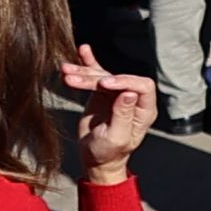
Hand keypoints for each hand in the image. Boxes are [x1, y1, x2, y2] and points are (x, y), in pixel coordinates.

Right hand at [57, 50, 157, 177]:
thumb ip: (123, 115)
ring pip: (103, 76)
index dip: (124, 81)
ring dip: (84, 71)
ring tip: (66, 70)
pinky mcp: (102, 93)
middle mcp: (133, 99)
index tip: (104, 84)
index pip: (142, 86)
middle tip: (74, 78)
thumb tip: (129, 93)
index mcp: (144, 110)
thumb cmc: (109, 153)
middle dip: (95, 76)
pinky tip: (82, 51)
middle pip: (118, 78)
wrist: (95, 159)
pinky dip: (88, 64)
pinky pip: (96, 76)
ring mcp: (117, 94)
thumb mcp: (116, 138)